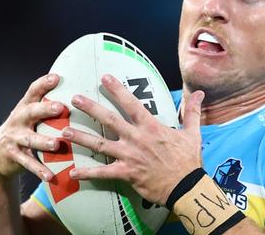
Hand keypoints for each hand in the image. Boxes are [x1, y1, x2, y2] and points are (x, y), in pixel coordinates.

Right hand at [0, 73, 64, 181]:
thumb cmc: (24, 130)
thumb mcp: (30, 116)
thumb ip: (46, 105)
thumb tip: (75, 93)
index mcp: (25, 107)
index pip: (33, 91)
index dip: (43, 84)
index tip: (56, 77)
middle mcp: (18, 120)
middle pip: (31, 112)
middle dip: (45, 110)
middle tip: (60, 107)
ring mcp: (14, 138)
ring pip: (30, 139)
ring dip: (43, 142)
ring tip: (56, 145)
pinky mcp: (14, 156)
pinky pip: (28, 163)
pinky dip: (39, 170)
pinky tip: (50, 176)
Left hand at [62, 74, 204, 204]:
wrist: (186, 186)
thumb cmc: (189, 160)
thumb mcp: (192, 133)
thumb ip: (192, 112)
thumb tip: (200, 93)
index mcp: (151, 127)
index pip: (131, 104)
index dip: (117, 90)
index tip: (104, 78)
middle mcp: (137, 139)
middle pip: (110, 120)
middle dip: (91, 108)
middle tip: (75, 99)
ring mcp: (129, 156)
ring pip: (101, 144)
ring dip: (82, 138)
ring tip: (64, 132)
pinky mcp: (126, 173)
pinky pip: (103, 173)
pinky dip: (87, 173)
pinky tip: (72, 172)